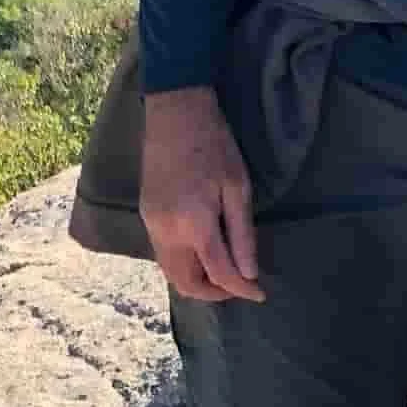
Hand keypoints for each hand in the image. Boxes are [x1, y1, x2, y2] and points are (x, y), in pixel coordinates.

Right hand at [139, 86, 265, 302]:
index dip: (242, 289)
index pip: (219, 273)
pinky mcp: (146, 215)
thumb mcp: (237, 187)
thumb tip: (249, 273)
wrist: (174, 112)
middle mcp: (167, 232)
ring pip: (171, 272)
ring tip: (223, 272)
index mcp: (194, 224)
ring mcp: (152, 225)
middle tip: (240, 284)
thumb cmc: (214, 144)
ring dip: (196, 281)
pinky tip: (202, 253)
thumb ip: (242, 234)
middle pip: (186, 283)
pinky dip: (182, 265)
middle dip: (214, 293)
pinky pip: (163, 255)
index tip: (260, 293)